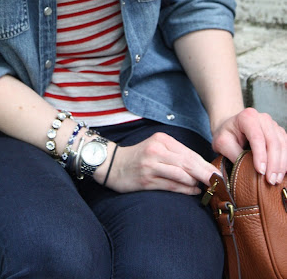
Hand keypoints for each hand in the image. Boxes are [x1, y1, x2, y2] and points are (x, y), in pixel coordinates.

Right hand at [101, 132, 219, 194]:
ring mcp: (151, 165)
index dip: (206, 165)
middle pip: (188, 162)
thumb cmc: (138, 157)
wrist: (111, 164)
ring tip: (207, 187)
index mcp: (162, 140)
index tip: (219, 173)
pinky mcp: (146, 179)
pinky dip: (185, 190)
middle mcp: (157, 150)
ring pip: (182, 174)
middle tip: (220, 183)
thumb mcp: (156, 148)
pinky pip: (171, 185)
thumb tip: (200, 169)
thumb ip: (176, 155)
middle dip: (206, 174)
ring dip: (196, 182)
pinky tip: (193, 191)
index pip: (189, 153)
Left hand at [212, 108, 286, 184]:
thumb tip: (248, 170)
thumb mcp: (222, 143)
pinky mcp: (279, 132)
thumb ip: (234, 154)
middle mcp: (263, 118)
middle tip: (270, 181)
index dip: (260, 155)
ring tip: (275, 180)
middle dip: (273, 163)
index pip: (257, 137)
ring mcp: (273, 124)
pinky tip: (281, 173)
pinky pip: (286, 146)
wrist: (231, 126)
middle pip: (273, 141)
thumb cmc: (226, 134)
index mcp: (247, 117)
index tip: (260, 171)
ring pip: (283, 145)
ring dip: (281, 164)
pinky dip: (285, 161)